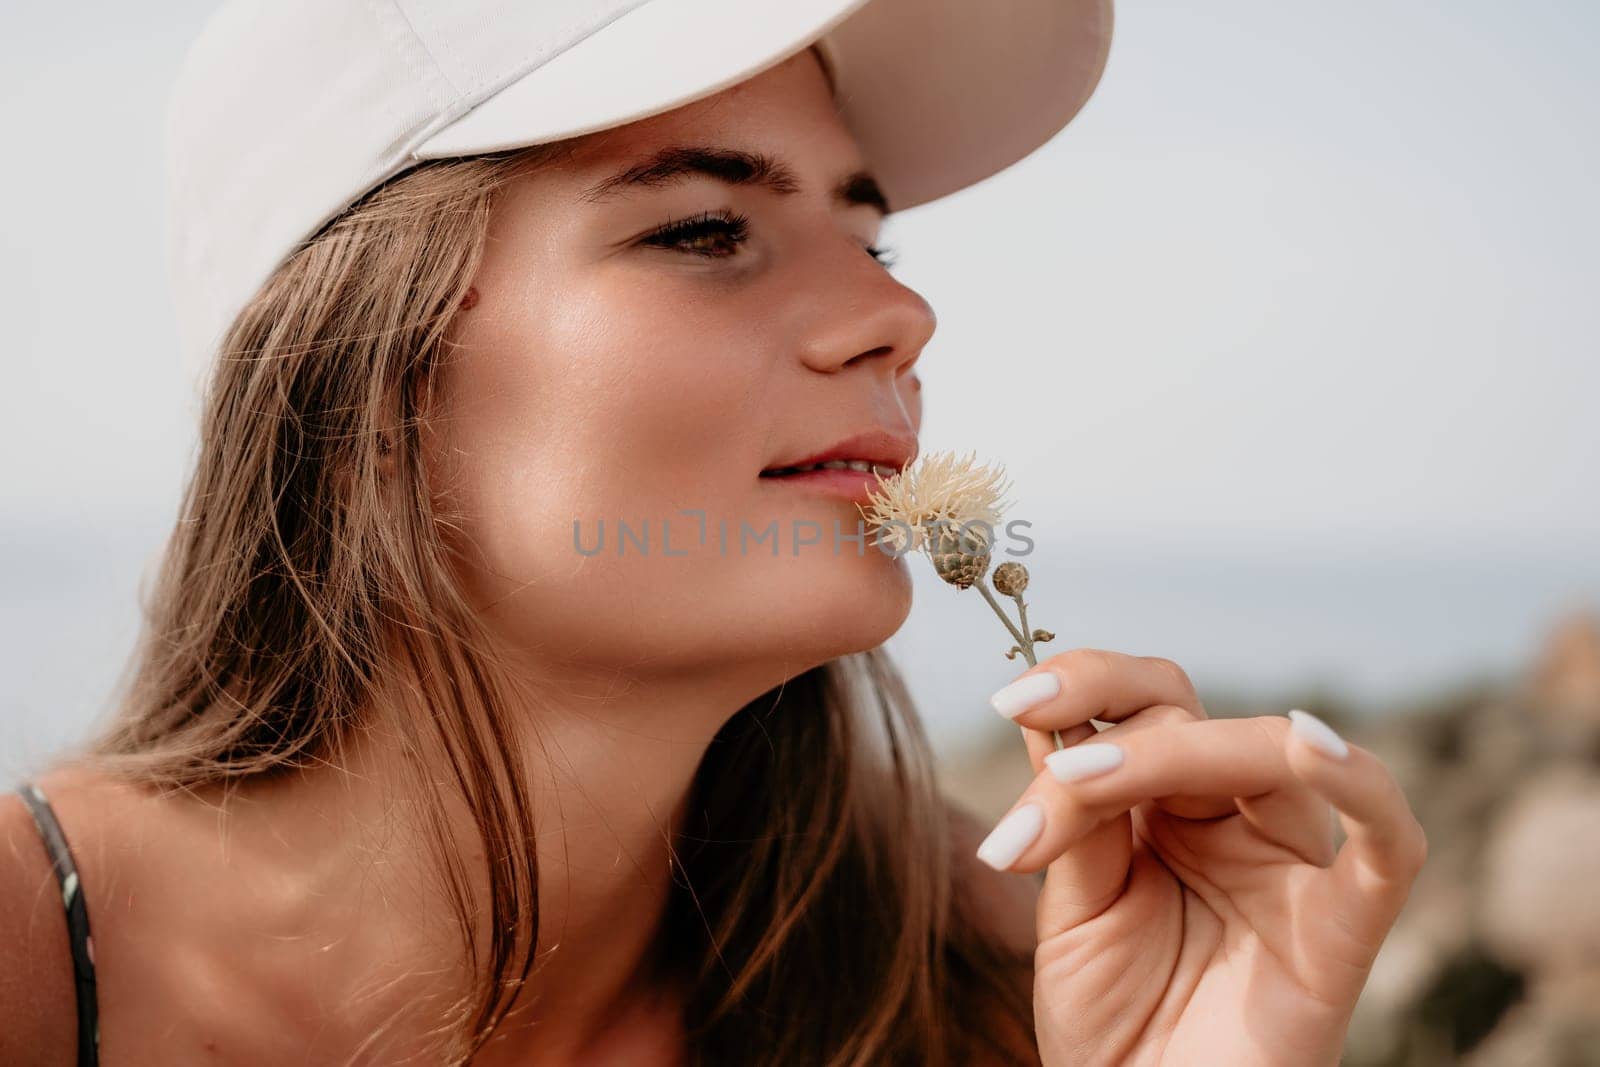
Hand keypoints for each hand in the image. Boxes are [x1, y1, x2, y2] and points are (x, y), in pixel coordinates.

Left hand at [976, 649, 1427, 1066]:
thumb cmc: (1110, 1026)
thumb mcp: (1072, 910)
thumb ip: (1078, 821)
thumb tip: (1049, 723)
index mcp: (1162, 807)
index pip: (1141, 706)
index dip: (1085, 684)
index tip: (1010, 700)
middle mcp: (1231, 820)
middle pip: (1192, 716)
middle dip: (1109, 728)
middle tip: (1049, 777)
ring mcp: (1289, 867)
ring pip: (1269, 754)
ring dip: (1170, 750)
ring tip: (1081, 782)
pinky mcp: (1341, 930)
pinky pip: (1388, 846)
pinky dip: (1362, 787)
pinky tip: (1312, 747)